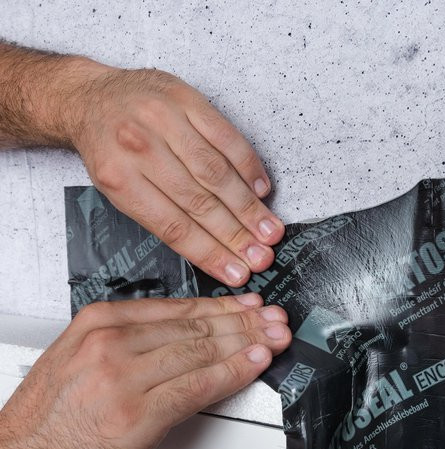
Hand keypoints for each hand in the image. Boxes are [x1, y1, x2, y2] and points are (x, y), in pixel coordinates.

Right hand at [0, 294, 290, 448]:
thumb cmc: (45, 421)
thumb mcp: (79, 359)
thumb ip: (128, 343)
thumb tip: (181, 337)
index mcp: (98, 323)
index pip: (176, 308)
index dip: (220, 306)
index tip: (245, 305)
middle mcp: (112, 343)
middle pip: (194, 326)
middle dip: (241, 321)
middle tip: (270, 318)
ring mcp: (124, 377)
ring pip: (201, 351)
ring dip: (245, 343)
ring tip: (272, 337)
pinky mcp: (137, 416)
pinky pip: (197, 387)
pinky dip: (231, 373)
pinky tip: (253, 364)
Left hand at [69, 62, 284, 286]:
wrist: (92, 97)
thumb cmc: (109, 148)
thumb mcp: (116, 187)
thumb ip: (157, 214)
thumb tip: (208, 249)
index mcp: (119, 178)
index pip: (173, 226)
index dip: (209, 253)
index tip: (235, 273)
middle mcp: (140, 148)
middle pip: (199, 202)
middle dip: (234, 235)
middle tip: (260, 256)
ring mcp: (165, 120)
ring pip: (216, 172)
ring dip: (247, 206)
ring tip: (269, 231)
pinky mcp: (186, 98)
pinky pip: (225, 136)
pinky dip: (248, 165)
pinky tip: (261, 189)